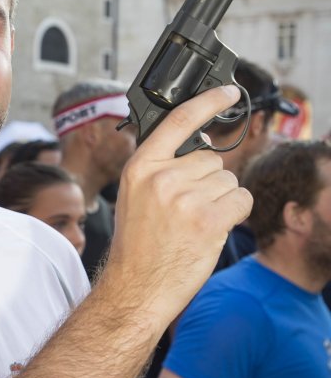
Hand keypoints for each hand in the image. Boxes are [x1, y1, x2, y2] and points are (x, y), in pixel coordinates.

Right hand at [106, 85, 252, 328]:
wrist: (136, 287)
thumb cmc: (138, 246)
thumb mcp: (135, 196)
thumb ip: (162, 168)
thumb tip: (204, 146)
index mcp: (140, 167)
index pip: (178, 121)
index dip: (208, 102)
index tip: (228, 91)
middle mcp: (161, 178)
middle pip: (212, 159)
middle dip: (209, 182)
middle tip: (188, 210)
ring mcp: (185, 198)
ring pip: (228, 181)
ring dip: (222, 200)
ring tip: (196, 224)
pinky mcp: (208, 219)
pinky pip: (241, 199)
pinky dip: (236, 214)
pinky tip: (214, 229)